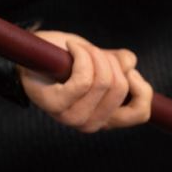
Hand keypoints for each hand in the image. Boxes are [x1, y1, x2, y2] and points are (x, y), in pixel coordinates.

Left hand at [20, 31, 152, 131]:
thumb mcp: (102, 61)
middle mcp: (90, 124)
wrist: (30, 54)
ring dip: (96, 55)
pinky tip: (72, 47)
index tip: (128, 71)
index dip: (141, 87)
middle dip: (112, 62)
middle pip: (120, 88)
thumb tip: (129, 65)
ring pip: (103, 82)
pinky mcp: (55, 105)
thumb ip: (121, 65)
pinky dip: (82, 55)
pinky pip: (83, 79)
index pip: (140, 113)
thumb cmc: (66, 59)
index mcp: (106, 119)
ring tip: (81, 49)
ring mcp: (71, 117)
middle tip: (95, 52)